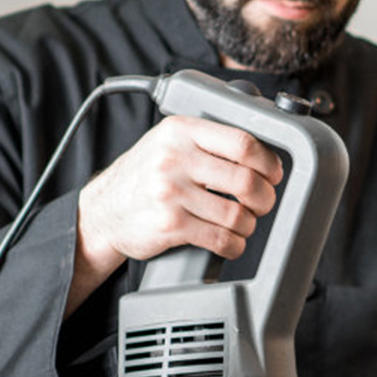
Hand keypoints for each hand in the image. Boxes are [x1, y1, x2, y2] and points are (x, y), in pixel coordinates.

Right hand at [76, 114, 283, 276]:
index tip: (273, 174)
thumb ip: (207, 141)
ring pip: (237, 214)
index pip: (242, 142)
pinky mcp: (170, 225)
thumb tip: (261, 154)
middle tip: (262, 203)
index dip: (268, 162)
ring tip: (242, 223)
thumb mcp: (169, 142)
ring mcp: (171, 192)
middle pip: (246, 180)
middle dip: (265, 198)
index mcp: (181, 131)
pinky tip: (230, 241)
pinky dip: (234, 245)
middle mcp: (174, 158)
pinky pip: (220, 239)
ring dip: (248, 224)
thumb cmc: (144, 177)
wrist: (104, 211)